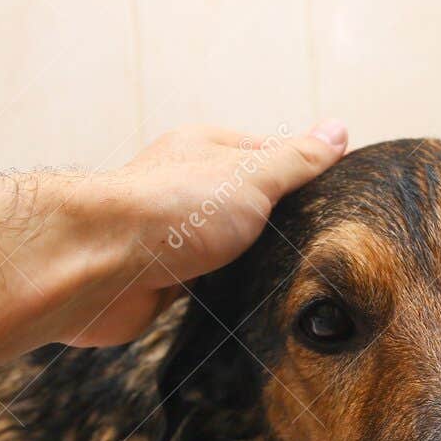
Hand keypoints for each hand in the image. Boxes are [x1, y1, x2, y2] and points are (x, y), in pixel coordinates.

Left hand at [44, 120, 347, 346]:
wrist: (95, 268)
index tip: (345, 205)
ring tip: (300, 286)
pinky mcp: (166, 283)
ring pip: (233, 253)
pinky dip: (231, 299)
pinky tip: (256, 310)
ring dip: (257, 269)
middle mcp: (190, 190)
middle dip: (286, 230)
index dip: (310, 178)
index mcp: (209, 152)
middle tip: (330, 254)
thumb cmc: (168, 213)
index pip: (274, 157)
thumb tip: (338, 130)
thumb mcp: (250, 177)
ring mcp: (176, 238)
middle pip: (254, 208)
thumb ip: (295, 160)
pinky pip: (211, 290)